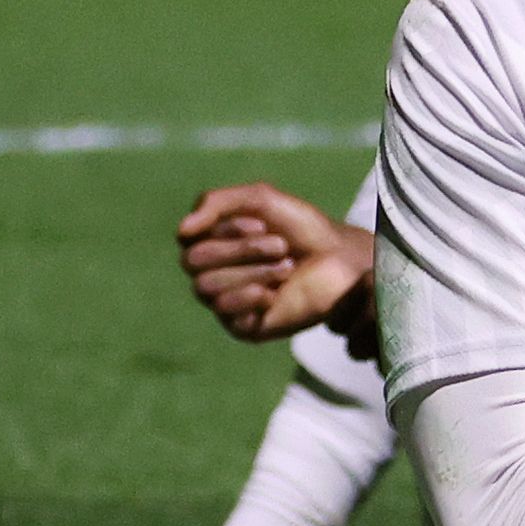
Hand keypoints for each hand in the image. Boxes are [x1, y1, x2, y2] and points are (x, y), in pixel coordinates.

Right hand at [175, 182, 373, 342]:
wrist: (341, 260)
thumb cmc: (301, 228)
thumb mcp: (260, 199)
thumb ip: (217, 203)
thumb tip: (183, 230)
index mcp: (211, 242)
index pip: (190, 239)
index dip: (227, 230)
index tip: (264, 225)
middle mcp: (212, 272)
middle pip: (194, 262)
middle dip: (241, 250)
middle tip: (280, 246)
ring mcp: (226, 300)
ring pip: (206, 288)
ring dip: (251, 272)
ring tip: (286, 267)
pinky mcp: (242, 326)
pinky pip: (224, 313)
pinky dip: (248, 297)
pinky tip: (274, 293)